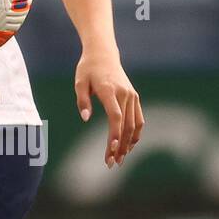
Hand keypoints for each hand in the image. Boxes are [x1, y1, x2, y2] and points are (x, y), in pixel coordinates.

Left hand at [75, 49, 143, 165]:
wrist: (103, 55)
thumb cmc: (87, 69)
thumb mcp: (79, 82)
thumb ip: (82, 101)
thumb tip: (85, 119)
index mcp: (109, 90)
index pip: (115, 116)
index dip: (115, 134)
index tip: (112, 149)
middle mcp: (124, 93)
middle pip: (126, 124)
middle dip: (120, 146)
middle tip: (112, 163)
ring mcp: (132, 96)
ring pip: (134, 124)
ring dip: (129, 144)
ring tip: (120, 159)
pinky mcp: (135, 97)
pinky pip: (139, 119)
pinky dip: (136, 134)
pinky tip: (130, 146)